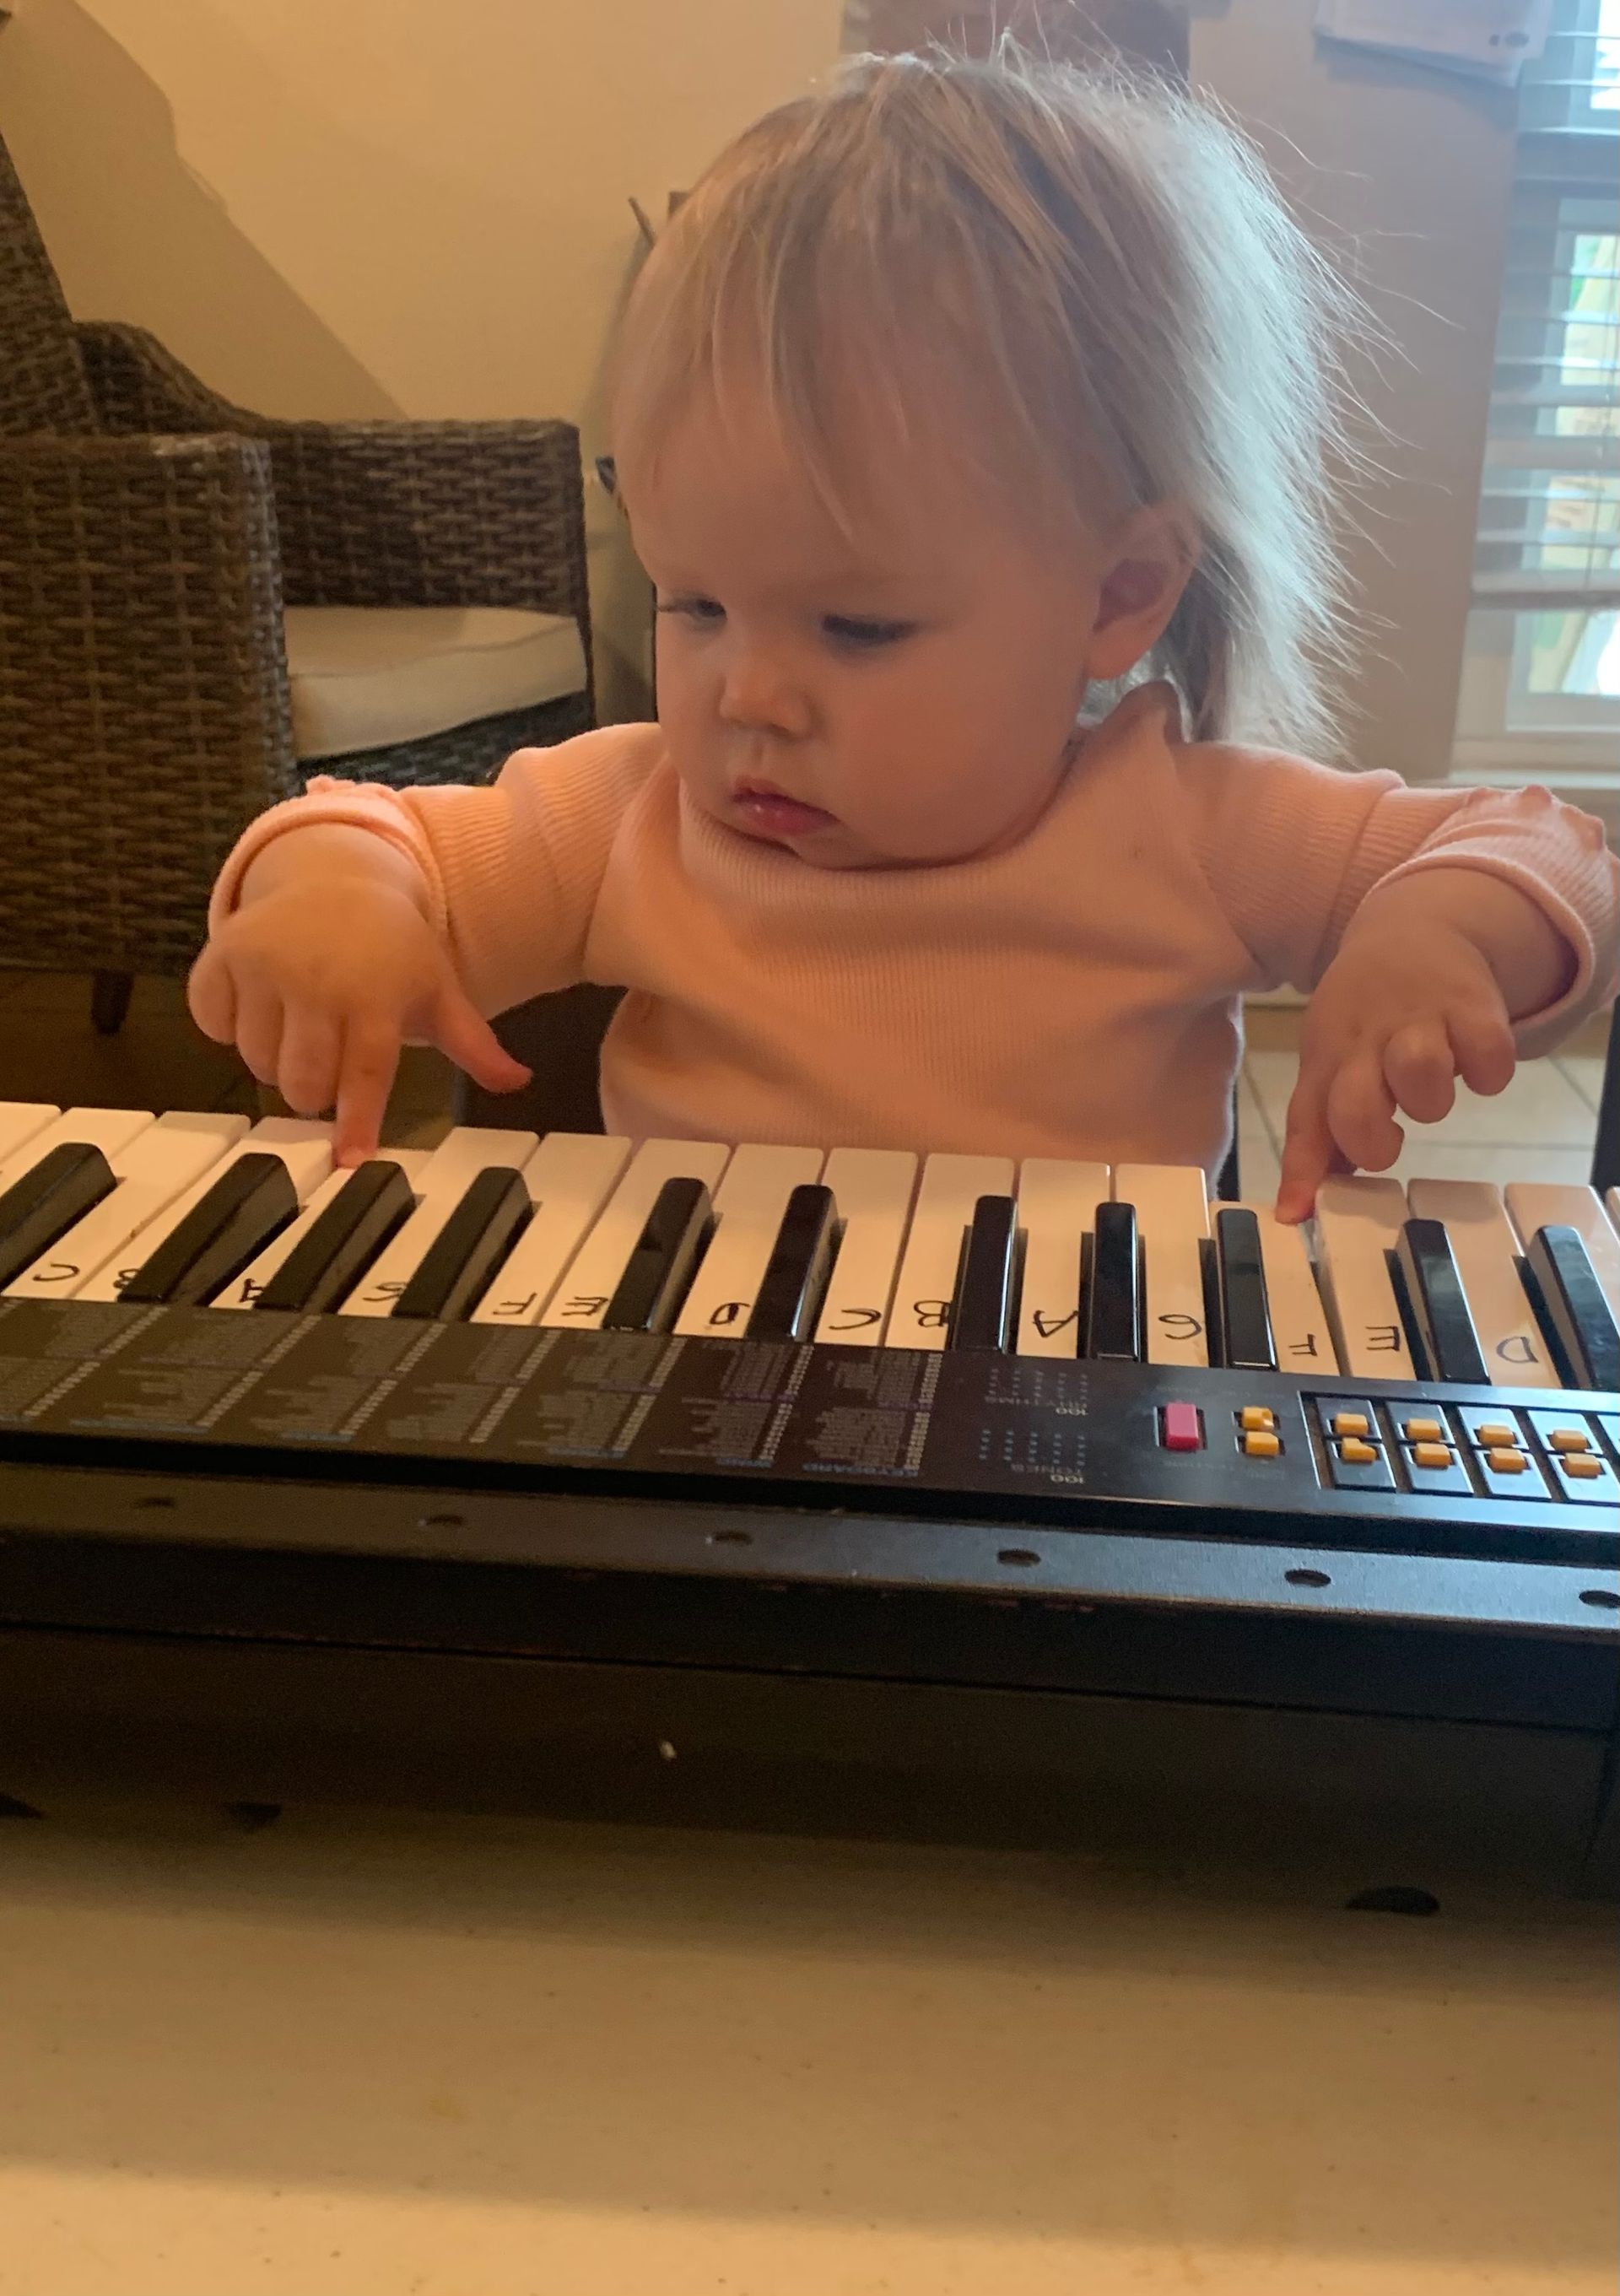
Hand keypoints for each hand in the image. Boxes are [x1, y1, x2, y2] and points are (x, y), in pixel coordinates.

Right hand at [188, 876, 529, 1162]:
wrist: (338, 877)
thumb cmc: (391, 949)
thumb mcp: (438, 991)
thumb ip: (474, 1045)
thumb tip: (518, 1082)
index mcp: (374, 994)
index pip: (364, 1072)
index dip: (357, 1121)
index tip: (349, 1162)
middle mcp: (316, 979)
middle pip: (301, 1082)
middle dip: (314, 1091)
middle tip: (329, 1065)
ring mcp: (263, 965)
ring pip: (256, 1060)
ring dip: (274, 1061)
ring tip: (300, 1028)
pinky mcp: (221, 955)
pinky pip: (212, 1023)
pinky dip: (228, 1026)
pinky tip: (259, 1005)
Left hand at [1275, 918, 1515, 1220]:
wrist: (1409, 931)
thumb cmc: (1363, 1018)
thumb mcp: (1330, 1065)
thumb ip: (1320, 1137)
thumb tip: (1298, 1210)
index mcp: (1327, 1060)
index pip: (1307, 1120)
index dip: (1302, 1170)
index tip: (1296, 1214)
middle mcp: (1366, 1040)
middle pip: (1356, 1105)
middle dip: (1373, 1140)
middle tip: (1391, 1133)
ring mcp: (1420, 1019)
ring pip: (1420, 1072)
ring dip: (1430, 1102)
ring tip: (1430, 1090)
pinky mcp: (1473, 1005)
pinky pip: (1487, 1053)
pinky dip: (1489, 1073)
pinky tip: (1478, 1068)